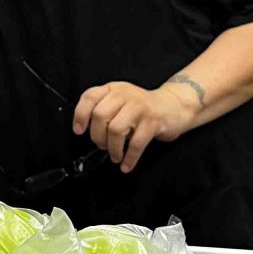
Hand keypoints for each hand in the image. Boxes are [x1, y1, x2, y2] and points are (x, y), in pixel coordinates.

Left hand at [72, 81, 199, 173]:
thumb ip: (104, 108)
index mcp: (114, 89)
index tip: (79, 130)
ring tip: (115, 155)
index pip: (90, 97)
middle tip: (102, 146)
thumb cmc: (142, 108)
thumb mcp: (121, 101)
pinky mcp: (153, 121)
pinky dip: (129, 158)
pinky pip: (136, 143)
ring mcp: (140, 107)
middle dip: (97, 136)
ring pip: (115, 130)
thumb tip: (85, 129)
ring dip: (112, 148)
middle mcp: (125, 95)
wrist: (173, 106)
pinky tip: (127, 164)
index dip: (81, 114)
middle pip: (100, 116)